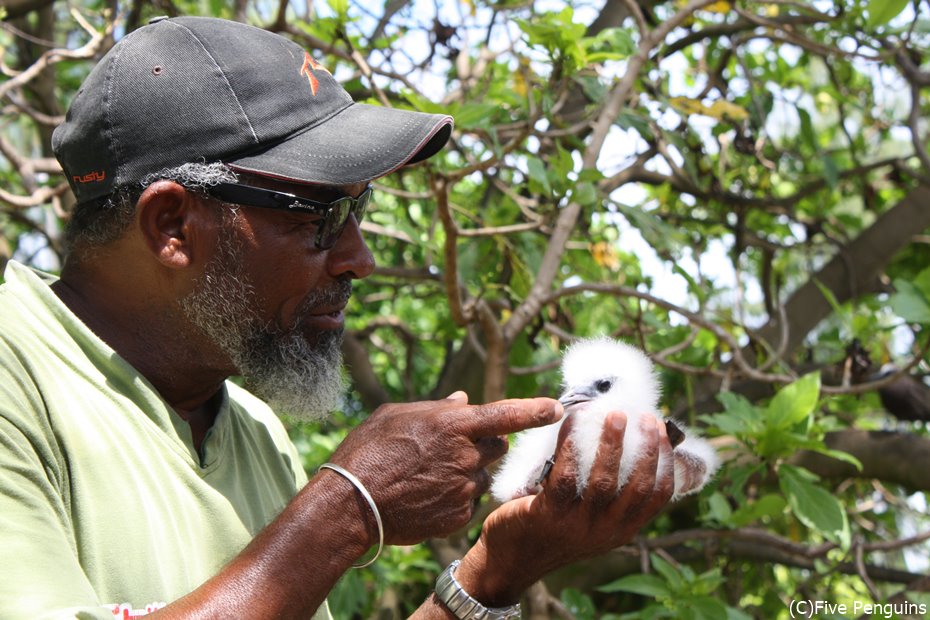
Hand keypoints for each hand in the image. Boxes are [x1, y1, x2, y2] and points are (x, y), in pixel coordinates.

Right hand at [323, 392, 562, 544]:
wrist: (351, 504)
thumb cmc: (368, 451)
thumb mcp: (397, 416)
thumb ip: (436, 408)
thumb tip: (462, 400)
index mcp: (452, 425)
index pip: (505, 415)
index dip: (534, 411)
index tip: (556, 408)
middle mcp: (465, 456)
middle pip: (496, 447)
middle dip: (484, 445)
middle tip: (452, 449)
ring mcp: (463, 489)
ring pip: (480, 476)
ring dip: (465, 473)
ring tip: (427, 476)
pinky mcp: (457, 516)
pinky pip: (467, 502)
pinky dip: (454, 498)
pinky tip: (425, 496)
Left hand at [457, 411, 674, 605]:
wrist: (509, 561)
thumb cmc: (552, 530)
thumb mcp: (590, 522)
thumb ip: (608, 496)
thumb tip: (626, 444)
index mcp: (621, 530)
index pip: (657, 497)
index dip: (665, 461)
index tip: (663, 431)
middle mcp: (605, 531)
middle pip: (638, 487)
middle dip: (646, 449)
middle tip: (644, 416)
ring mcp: (577, 525)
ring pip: (604, 481)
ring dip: (612, 444)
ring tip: (615, 415)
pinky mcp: (548, 515)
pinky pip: (564, 476)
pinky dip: (570, 446)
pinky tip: (570, 423)